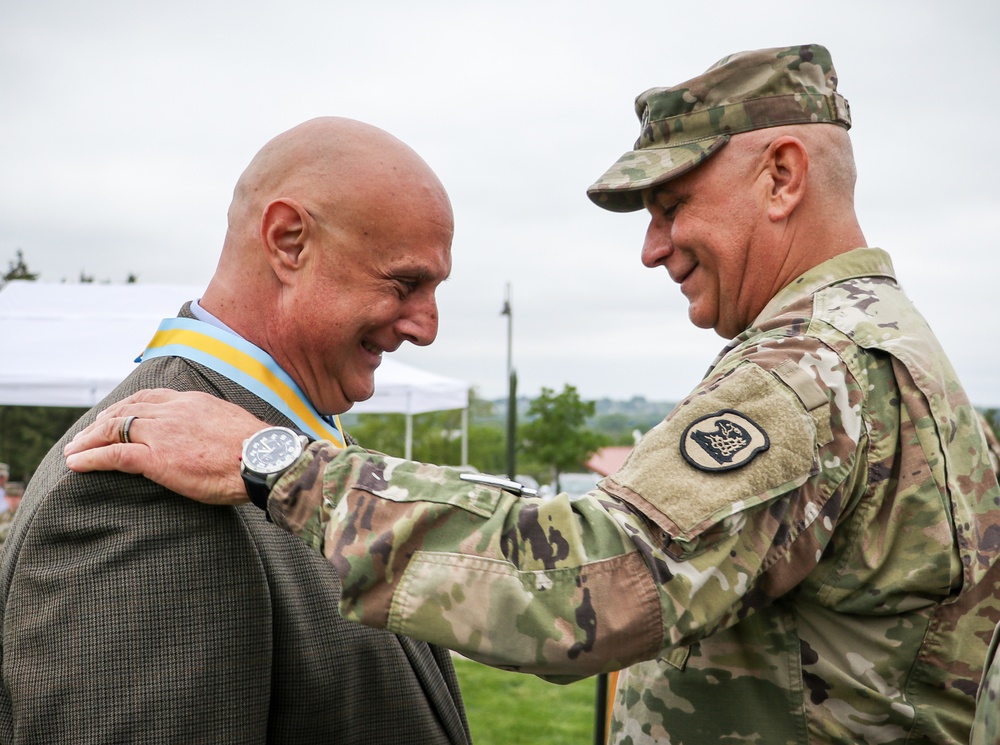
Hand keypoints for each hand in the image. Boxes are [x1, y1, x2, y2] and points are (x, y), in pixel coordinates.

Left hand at [64, 389, 265, 504]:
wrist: (263, 459)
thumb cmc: (258, 451)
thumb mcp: (235, 425)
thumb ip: (216, 425)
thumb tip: (217, 435)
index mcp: (193, 402)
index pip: (151, 398)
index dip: (129, 406)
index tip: (117, 414)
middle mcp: (173, 411)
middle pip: (127, 410)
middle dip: (103, 420)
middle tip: (88, 432)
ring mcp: (163, 433)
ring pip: (114, 429)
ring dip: (89, 440)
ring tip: (74, 449)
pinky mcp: (156, 458)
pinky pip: (114, 455)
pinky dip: (90, 458)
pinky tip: (75, 464)